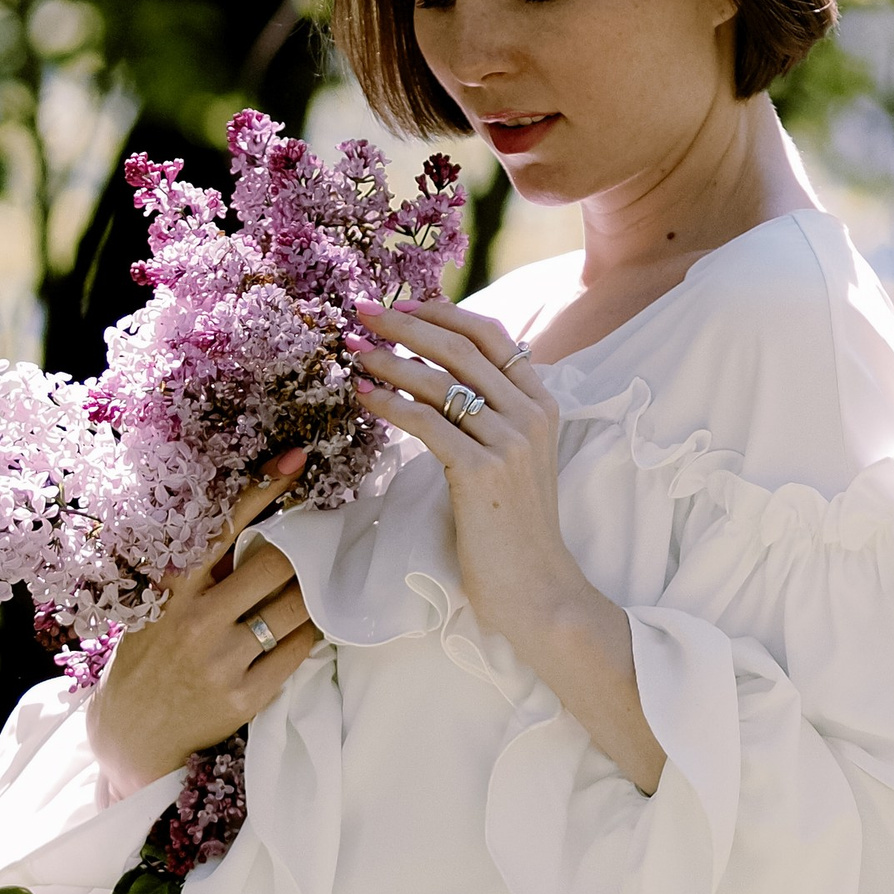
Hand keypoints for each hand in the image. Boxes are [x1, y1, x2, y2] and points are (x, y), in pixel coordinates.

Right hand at [84, 452, 323, 795]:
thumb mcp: (156, 606)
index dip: (264, 488)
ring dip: (313, 593)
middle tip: (322, 540)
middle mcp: (197, 621)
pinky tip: (308, 627)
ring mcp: (222, 660)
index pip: (223, 525)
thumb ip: (197, 574)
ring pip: (294, 608)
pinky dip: (310, 634)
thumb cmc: (147, 659)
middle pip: (275, 564)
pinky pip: (298, 651)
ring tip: (318, 585)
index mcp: (173, 589)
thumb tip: (255, 527)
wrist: (130, 735)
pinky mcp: (244, 696)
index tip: (298, 459)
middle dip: (303, 551)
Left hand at [350, 302, 663, 791]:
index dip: (441, 312)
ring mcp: (510, 441)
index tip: (399, 302)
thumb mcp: (513, 460)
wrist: (537, 590)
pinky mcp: (483, 471)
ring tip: (351, 349)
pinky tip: (361, 394)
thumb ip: (490, 415)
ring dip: (388, 358)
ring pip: (440, 380)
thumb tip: (439, 374)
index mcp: (542, 404)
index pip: (490, 335)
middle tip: (361, 309)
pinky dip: (389, 402)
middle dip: (405, 322)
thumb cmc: (513, 529)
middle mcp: (531, 414)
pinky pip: (426, 421)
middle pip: (461, 347)